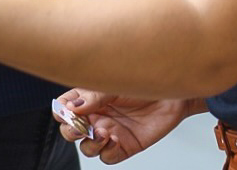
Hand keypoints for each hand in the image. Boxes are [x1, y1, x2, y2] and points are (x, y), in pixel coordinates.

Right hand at [53, 90, 199, 163]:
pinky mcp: (124, 145)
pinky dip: (107, 151)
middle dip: (72, 131)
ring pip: (87, 147)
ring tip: (105, 132)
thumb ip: (92, 97)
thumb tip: (71, 108)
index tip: (69, 111)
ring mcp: (110, 131)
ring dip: (91, 143)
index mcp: (89, 97)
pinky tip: (115, 139)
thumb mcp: (114, 83)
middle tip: (83, 126)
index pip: (64, 108)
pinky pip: (107, 157)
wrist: (174, 92)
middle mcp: (97, 115)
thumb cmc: (145, 80)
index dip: (62, 112)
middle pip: (70, 131)